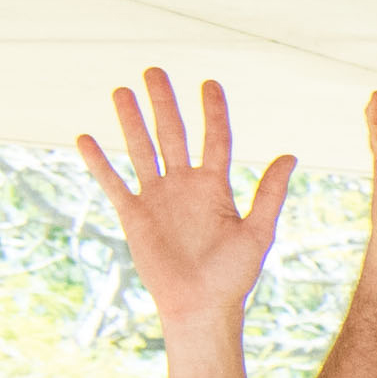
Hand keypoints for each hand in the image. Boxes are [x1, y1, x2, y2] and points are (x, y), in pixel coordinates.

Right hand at [76, 71, 294, 329]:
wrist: (201, 306)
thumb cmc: (234, 276)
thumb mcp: (258, 232)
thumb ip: (270, 193)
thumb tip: (290, 155)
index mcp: (215, 187)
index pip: (215, 139)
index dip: (213, 112)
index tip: (209, 83)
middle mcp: (184, 185)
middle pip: (172, 134)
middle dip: (163, 104)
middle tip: (154, 71)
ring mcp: (157, 197)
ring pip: (141, 150)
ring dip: (130, 122)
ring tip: (121, 91)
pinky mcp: (133, 215)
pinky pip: (113, 182)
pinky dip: (99, 162)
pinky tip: (85, 138)